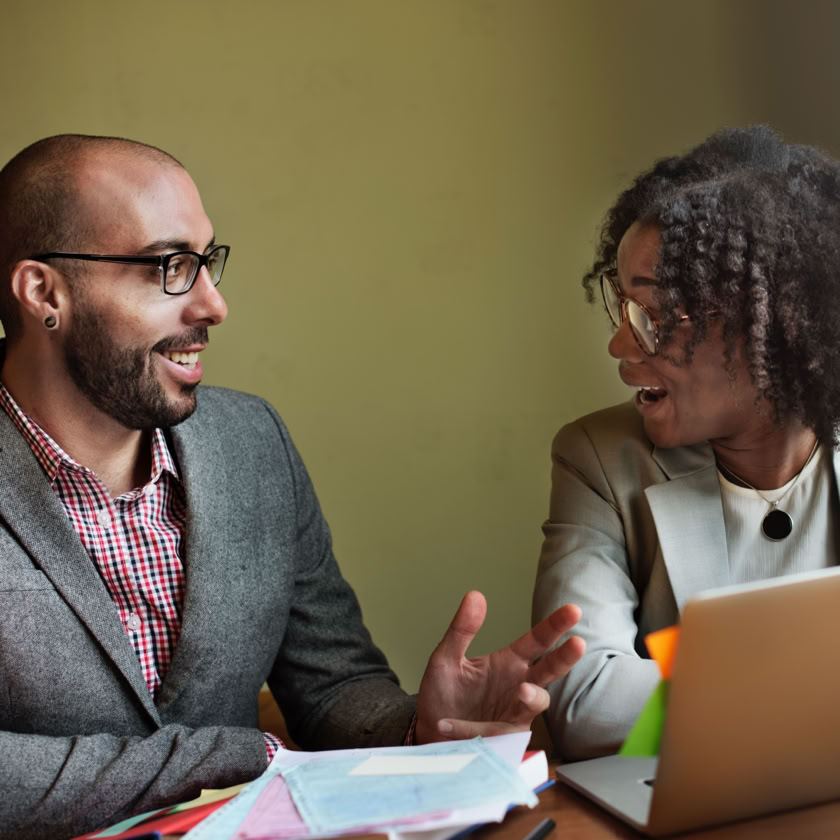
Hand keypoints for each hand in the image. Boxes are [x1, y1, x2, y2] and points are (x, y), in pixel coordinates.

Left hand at [414, 591, 583, 742]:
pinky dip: (474, 729)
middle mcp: (518, 686)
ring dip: (532, 696)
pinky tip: (447, 725)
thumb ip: (461, 629)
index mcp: (509, 662)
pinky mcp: (503, 740)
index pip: (538, 641)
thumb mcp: (445, 658)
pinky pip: (498, 733)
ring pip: (536, 703)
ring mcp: (515, 714)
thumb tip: (475, 595)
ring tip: (521, 690)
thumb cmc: (443, 694)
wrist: (427, 733)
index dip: (555, 626)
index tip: (574, 609)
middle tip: (578, 643)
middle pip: (550, 670)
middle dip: (565, 657)